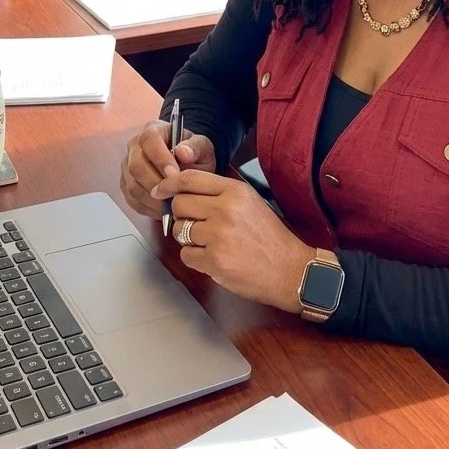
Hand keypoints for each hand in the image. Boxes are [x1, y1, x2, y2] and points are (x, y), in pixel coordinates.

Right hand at [120, 120, 215, 217]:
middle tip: (175, 195)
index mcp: (153, 130)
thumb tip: (183, 153)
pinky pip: (132, 200)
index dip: (160, 158)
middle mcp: (135, 146)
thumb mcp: (202, 146)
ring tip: (173, 204)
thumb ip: (195, 147)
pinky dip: (149, 208)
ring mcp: (128, 167)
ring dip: (153, 199)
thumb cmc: (193, 153)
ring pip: (133, 186)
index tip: (175, 174)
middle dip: (157, 183)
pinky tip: (165, 210)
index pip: (149, 140)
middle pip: (136, 166)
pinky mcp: (127, 185)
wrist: (188, 165)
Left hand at [168, 168, 313, 312]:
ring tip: (211, 243)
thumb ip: (220, 194)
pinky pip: (186, 255)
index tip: (159, 190)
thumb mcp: (250, 203)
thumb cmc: (270, 237)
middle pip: (180, 204)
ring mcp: (219, 236)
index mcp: (235, 192)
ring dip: (189, 239)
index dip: (169, 183)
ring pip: (180, 231)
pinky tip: (213, 258)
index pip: (190, 179)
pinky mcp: (215, 261)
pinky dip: (195, 258)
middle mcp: (225, 210)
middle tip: (196, 224)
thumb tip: (183, 191)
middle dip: (181, 215)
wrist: (289, 269)